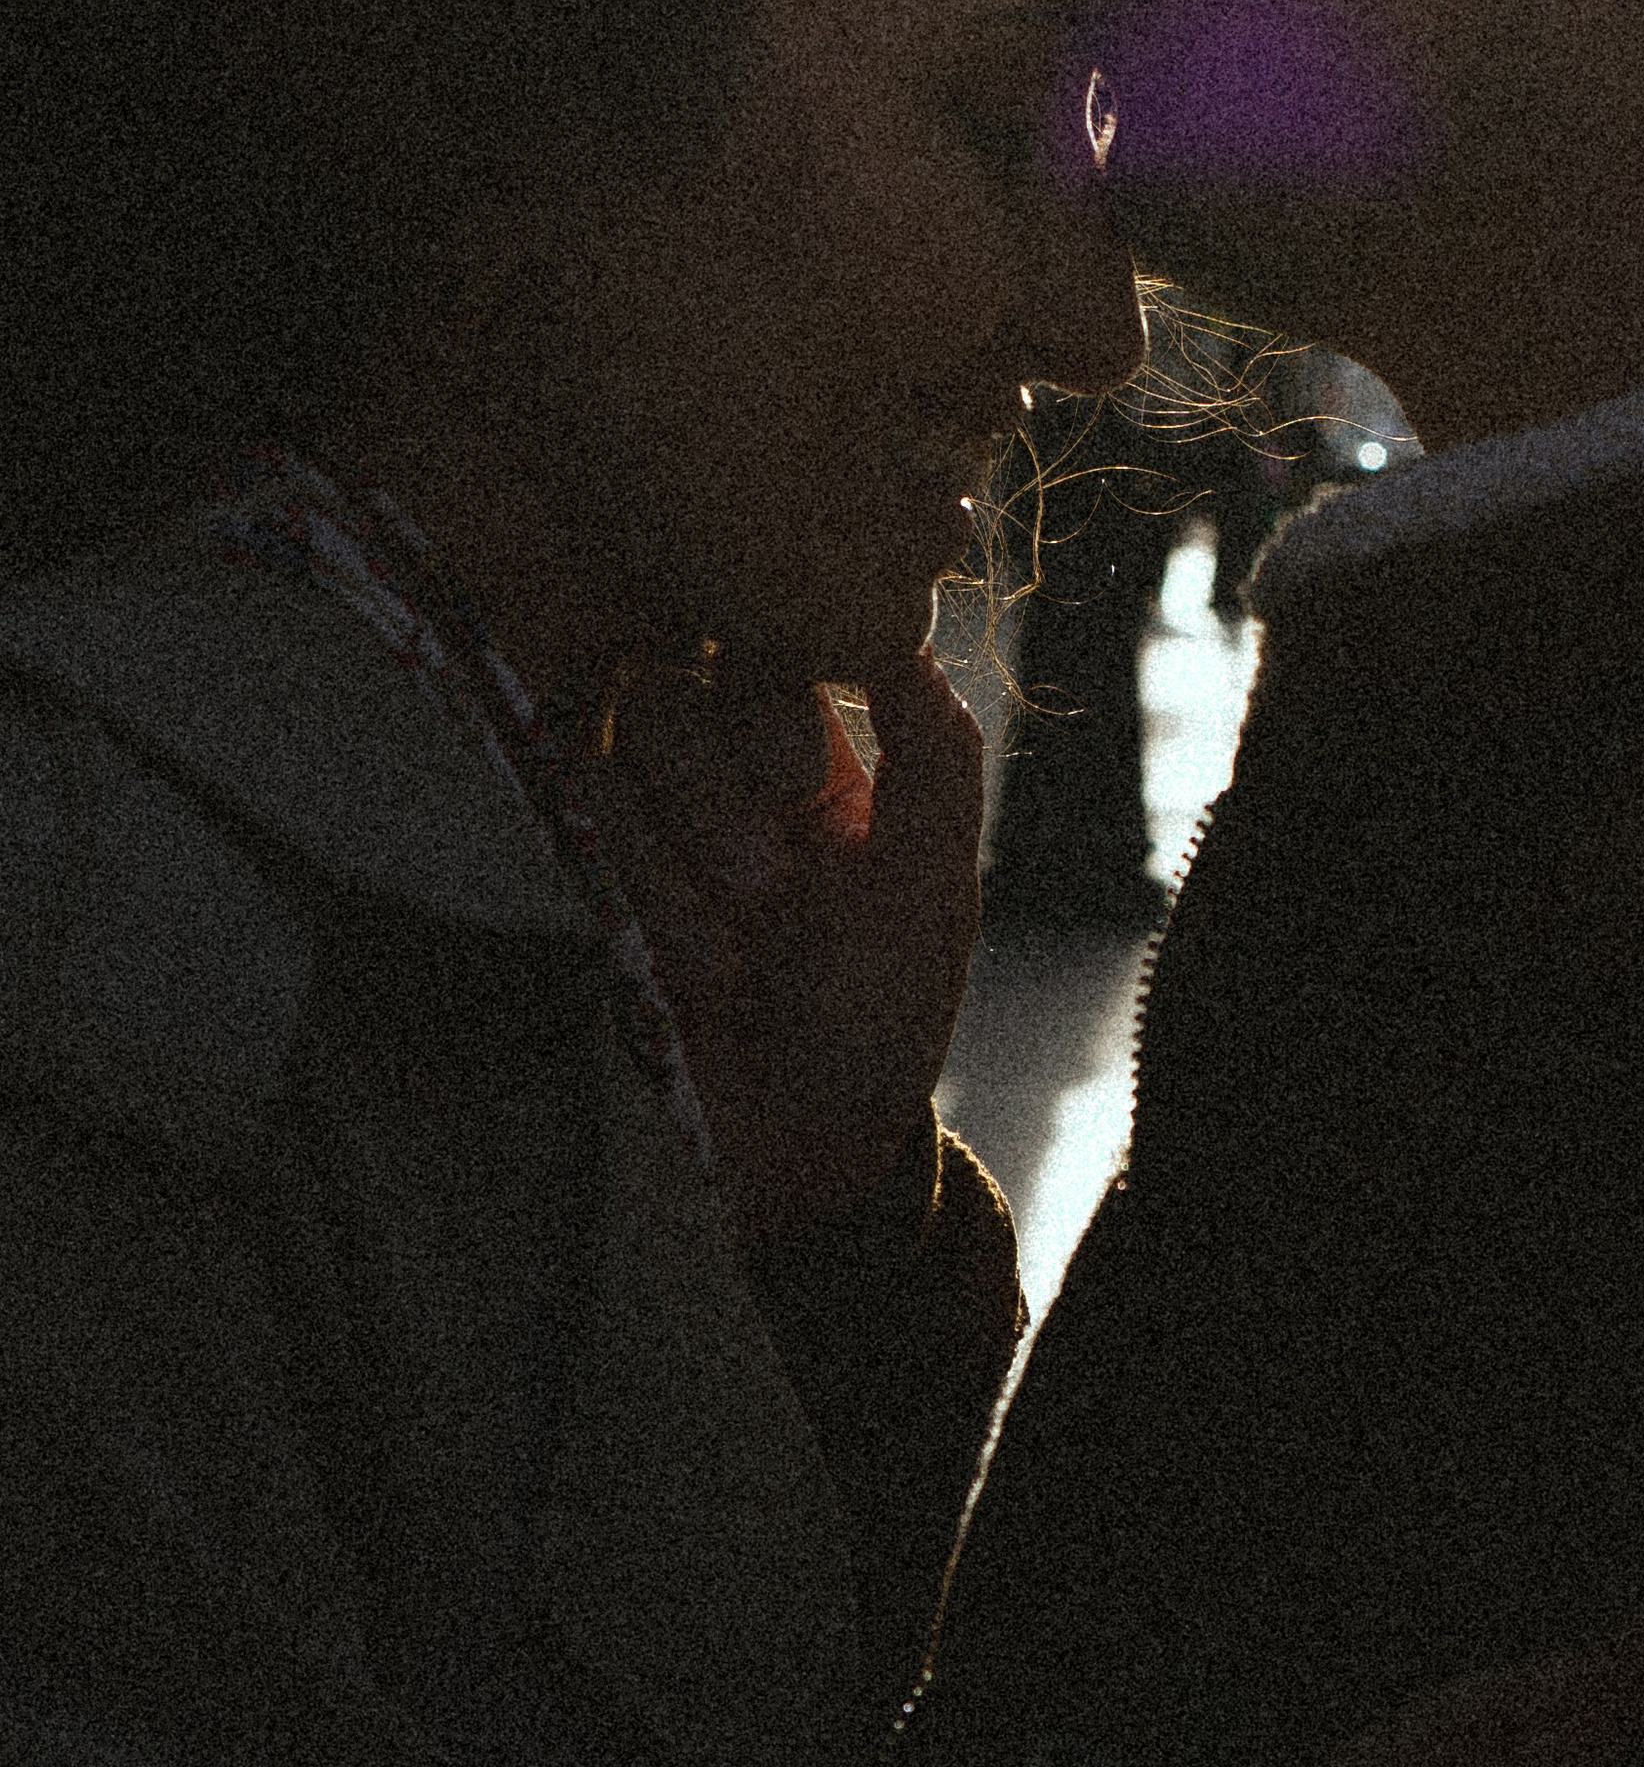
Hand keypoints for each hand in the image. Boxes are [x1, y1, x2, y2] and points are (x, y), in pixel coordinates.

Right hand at [583, 645, 983, 1232]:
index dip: (780, 694)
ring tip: (743, 930)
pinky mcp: (589, 869)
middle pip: (686, 678)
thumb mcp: (936, 876)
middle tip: (771, 883)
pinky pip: (583, 803)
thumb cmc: (882, 1010)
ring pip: (632, 736)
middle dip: (729, 783)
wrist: (798, 1145)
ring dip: (690, 841)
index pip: (770, 645)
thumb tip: (901, 621)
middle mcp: (724, 770)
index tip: (806, 778)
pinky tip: (694, 958)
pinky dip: (648, 884)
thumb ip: (932, 743)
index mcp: (816, 755)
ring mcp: (649, 817)